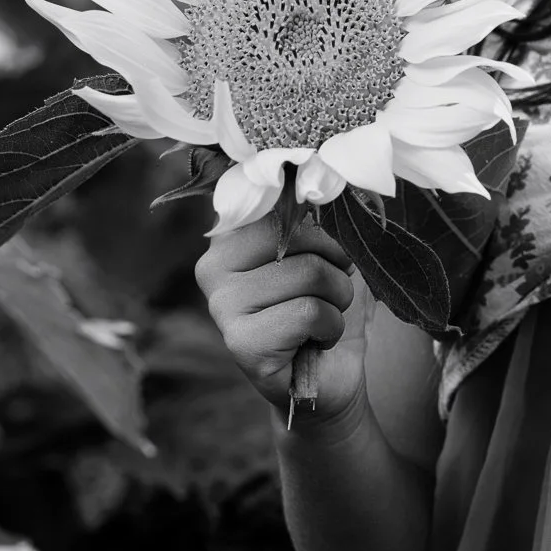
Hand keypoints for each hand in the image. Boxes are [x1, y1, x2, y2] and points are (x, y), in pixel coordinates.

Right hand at [196, 214, 370, 427]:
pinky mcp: (241, 343)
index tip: (329, 254)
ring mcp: (222, 305)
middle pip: (300, 237)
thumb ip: (316, 214)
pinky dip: (330, 327)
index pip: (285, 203)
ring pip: (310, 274)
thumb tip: (329, 176)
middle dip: (335, 266)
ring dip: (337, 300)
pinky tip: (314, 342)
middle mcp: (213, 265)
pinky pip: (309, 312)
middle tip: (326, 293)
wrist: (332, 374)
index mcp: (231, 234)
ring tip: (321, 318)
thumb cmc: (328, 302)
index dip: (325, 230)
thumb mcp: (327, 249)